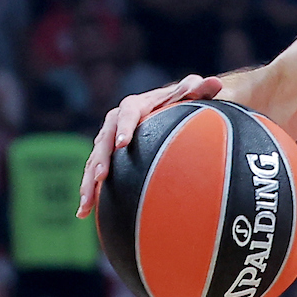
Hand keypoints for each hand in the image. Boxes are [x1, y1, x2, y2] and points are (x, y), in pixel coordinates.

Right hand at [78, 74, 225, 217]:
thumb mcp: (194, 93)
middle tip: (102, 177)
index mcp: (136, 105)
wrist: (171, 110)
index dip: (124, 127)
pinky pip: (95, 174)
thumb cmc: (184, 101)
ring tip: (86, 204)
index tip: (123, 143)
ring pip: (94, 161)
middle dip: (101, 159)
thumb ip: (200, 88)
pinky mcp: (108, 158)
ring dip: (88, 182)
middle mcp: (117, 122)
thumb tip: (213, 82)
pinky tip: (84, 213)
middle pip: (104, 140)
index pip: (128, 112)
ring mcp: (110, 141)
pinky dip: (90, 192)